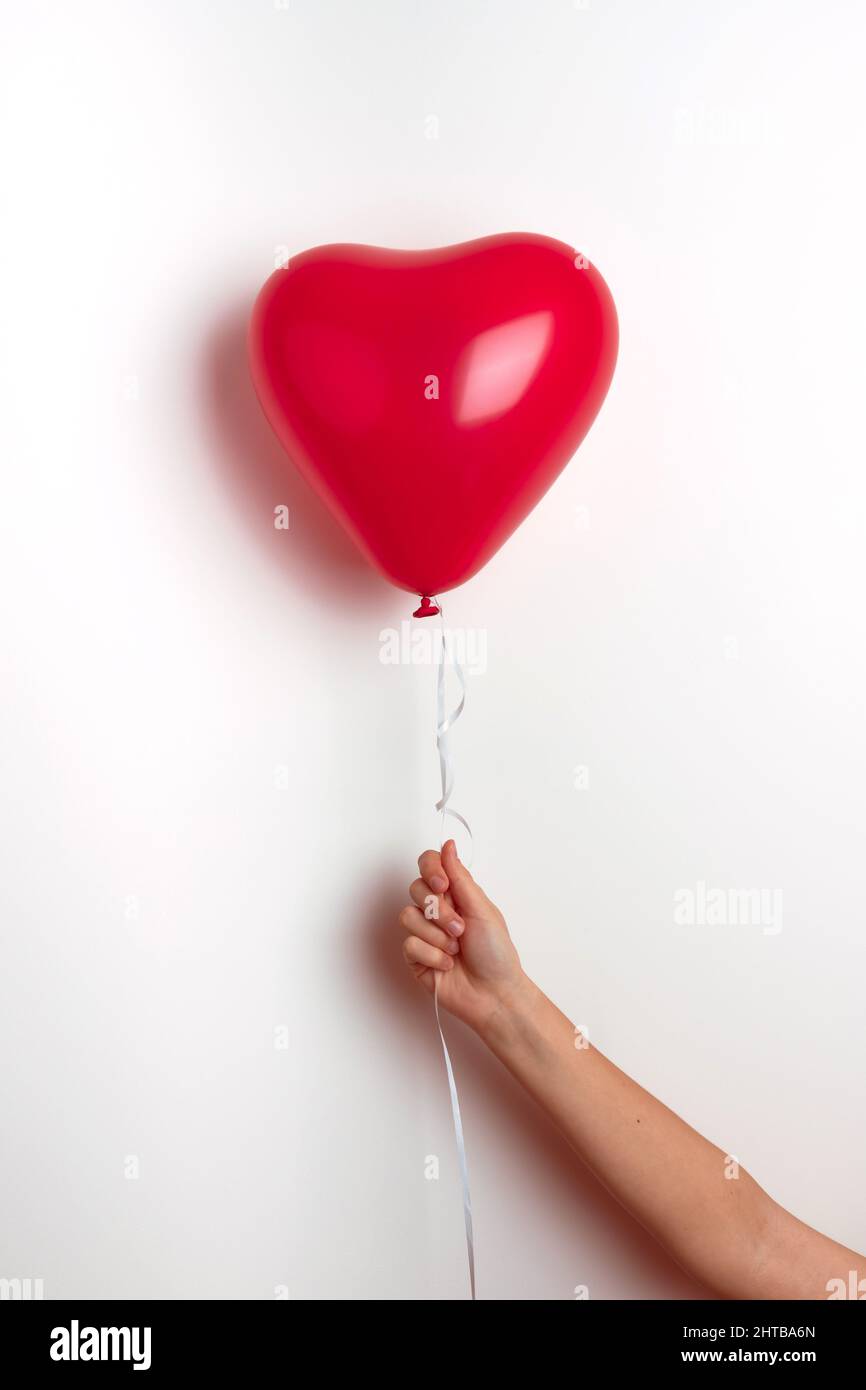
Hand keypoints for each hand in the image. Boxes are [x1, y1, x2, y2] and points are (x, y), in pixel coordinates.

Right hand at [399, 839, 525, 1035]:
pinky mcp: (416, 956)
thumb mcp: (482, 909)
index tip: (442, 886)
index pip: (429, 865)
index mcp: (456, 894)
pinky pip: (409, 943)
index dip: (430, 870)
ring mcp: (424, 932)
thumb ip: (460, 877)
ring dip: (436, 935)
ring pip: (408, 916)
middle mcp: (437, 910)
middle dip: (438, 911)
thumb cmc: (496, 953)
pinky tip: (447, 964)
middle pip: (415, 888)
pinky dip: (432, 954)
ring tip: (456, 949)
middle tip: (460, 928)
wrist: (494, 993)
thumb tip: (449, 845)